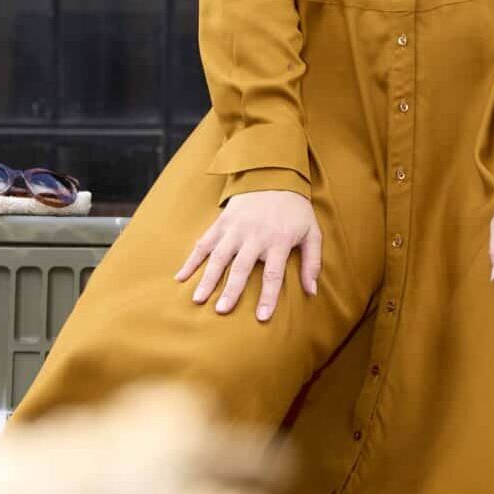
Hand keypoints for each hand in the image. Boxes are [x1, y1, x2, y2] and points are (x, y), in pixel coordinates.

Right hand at [174, 191, 321, 319]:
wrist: (274, 175)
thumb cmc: (295, 210)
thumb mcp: (312, 233)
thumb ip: (312, 262)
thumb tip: (312, 291)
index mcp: (279, 239)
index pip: (273, 273)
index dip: (268, 296)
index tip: (262, 317)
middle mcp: (255, 235)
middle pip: (242, 267)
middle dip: (231, 290)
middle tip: (221, 311)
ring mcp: (235, 228)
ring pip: (219, 257)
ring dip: (207, 278)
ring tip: (198, 299)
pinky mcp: (221, 222)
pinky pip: (203, 243)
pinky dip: (191, 260)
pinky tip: (181, 277)